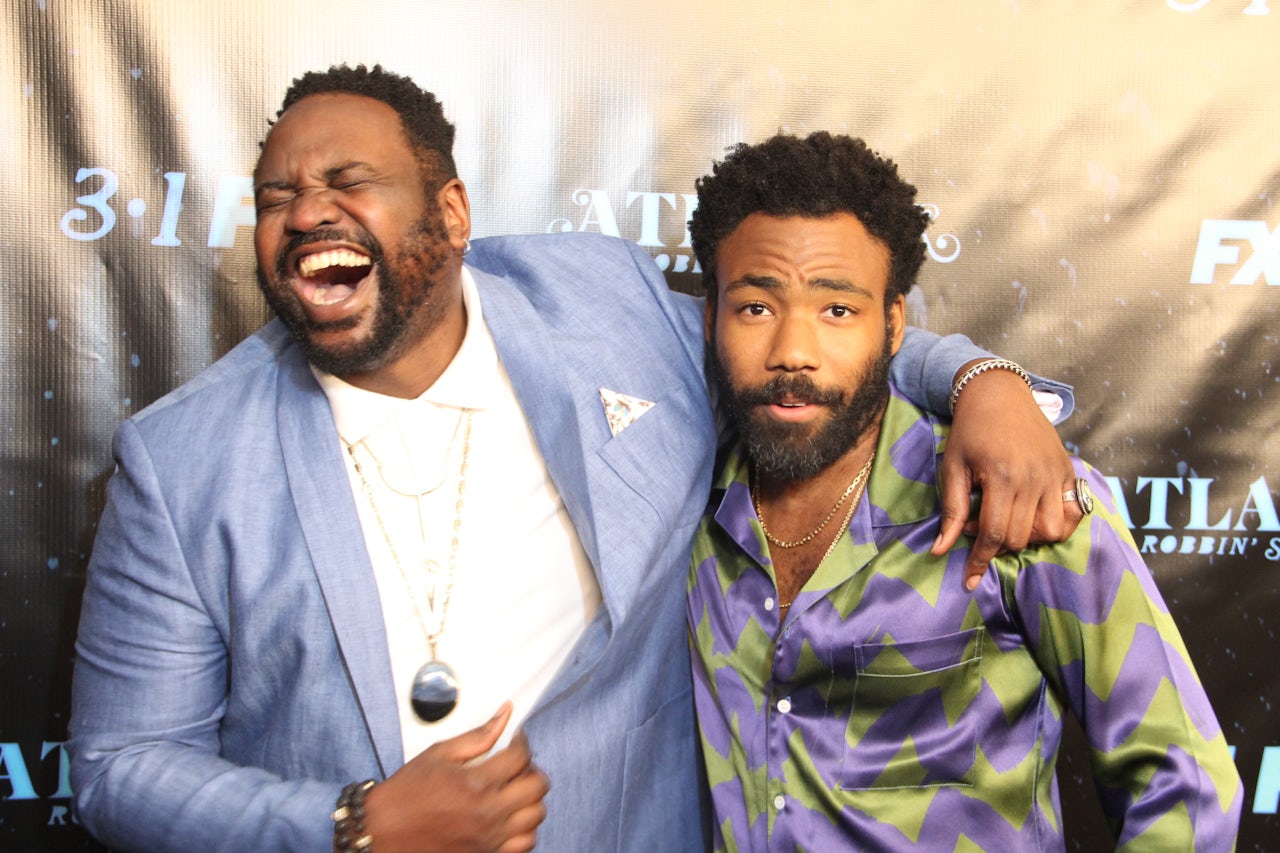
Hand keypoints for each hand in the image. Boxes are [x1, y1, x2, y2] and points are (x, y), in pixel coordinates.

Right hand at [361, 703, 549, 852]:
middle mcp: (487, 813)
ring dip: (531, 798)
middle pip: (537, 786)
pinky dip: (526, 829)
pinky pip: (525, 843)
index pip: (521, 756)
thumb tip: (503, 716)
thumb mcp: (439, 754)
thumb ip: (477, 736)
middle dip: (531, 768)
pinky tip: (512, 817)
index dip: (521, 742)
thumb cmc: (406, 794)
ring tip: (515, 789)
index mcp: (475, 783)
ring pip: (536, 815)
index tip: (514, 741)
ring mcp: (489, 837)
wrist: (383, 831)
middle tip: (516, 764)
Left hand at [933, 365, 1082, 589]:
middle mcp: (1034, 479)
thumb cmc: (970, 431)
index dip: (980, 560)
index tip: (969, 578)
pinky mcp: (1068, 472)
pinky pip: (1072, 515)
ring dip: (1026, 537)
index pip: (996, 534)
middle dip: (997, 543)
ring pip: (1049, 531)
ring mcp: (1055, 475)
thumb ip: (952, 511)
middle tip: (979, 522)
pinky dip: (1055, 526)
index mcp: (1003, 477)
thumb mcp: (953, 467)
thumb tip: (940, 550)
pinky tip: (1034, 518)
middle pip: (1021, 537)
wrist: (999, 394)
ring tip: (1007, 519)